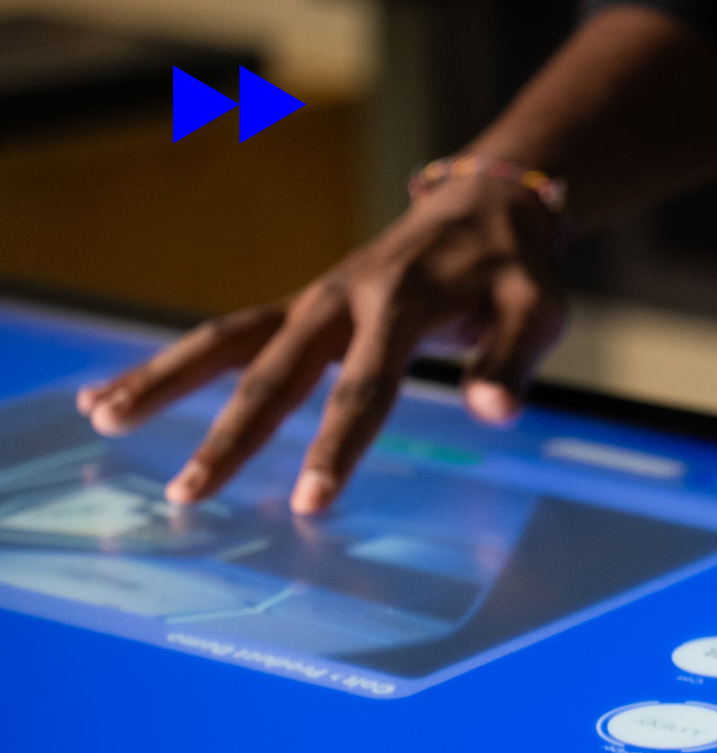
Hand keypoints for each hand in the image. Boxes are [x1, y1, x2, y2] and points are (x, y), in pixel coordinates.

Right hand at [75, 174, 567, 513]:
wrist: (485, 209)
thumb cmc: (514, 271)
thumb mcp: (537, 310)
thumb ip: (512, 360)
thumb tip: (495, 412)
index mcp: (403, 303)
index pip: (366, 386)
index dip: (336, 446)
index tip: (308, 502)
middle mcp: (343, 298)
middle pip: (275, 371)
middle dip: (229, 435)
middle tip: (186, 495)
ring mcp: (313, 301)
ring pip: (226, 341)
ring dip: (164, 379)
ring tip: (100, 418)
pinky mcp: (300, 308)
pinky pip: (229, 337)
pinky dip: (174, 364)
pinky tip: (119, 394)